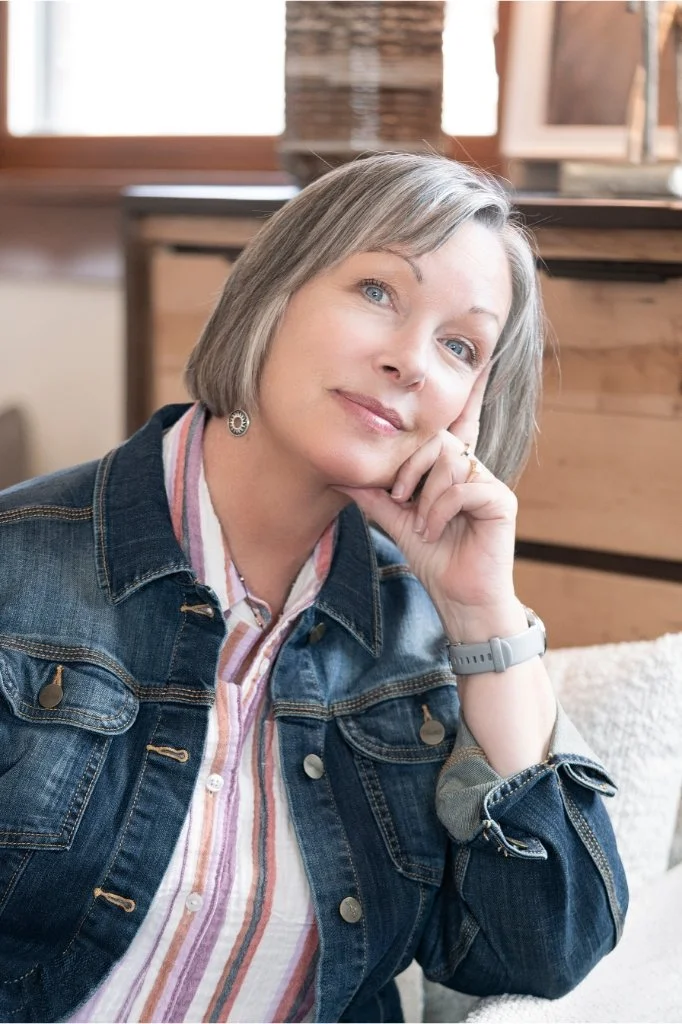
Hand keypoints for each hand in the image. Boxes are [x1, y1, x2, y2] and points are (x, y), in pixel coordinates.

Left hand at [335, 371, 521, 637]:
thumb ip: (377, 495)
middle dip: (410, 467)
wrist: (459, 599)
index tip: (477, 362)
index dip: (468, 393)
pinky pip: (461, 486)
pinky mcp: (501, 500)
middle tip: (400, 498)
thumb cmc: (435, 561)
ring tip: (421, 523)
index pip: (456, 425)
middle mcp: (474, 469)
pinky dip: (438, 510)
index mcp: (453, 470)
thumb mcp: (397, 521)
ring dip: (423, 496)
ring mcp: (490, 483)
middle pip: (437, 439)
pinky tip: (434, 531)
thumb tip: (342, 474)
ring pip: (447, 461)